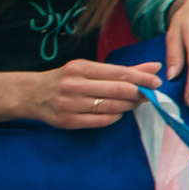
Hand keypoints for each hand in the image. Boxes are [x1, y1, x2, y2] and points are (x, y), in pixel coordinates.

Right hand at [0, 59, 162, 128]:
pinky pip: (101, 121)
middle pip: (118, 91)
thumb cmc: (67, 79)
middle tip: (150, 95)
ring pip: (112, 107)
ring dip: (129, 106)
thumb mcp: (89, 69)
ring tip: (135, 103)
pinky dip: (115, 117)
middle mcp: (74, 85)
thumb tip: (155, 67)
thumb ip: (122, 70)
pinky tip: (118, 113)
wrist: (31, 94)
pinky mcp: (67, 121)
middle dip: (139, 93)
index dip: (142, 78)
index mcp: (80, 68)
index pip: (119, 73)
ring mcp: (69, 104)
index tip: (157, 82)